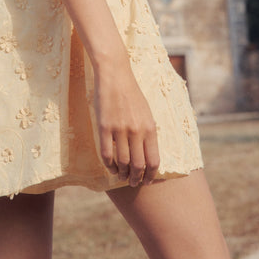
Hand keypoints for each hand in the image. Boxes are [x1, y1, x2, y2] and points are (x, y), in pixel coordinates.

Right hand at [93, 59, 159, 186]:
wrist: (115, 75)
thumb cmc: (131, 94)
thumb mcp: (146, 113)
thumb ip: (148, 133)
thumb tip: (148, 155)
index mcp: (150, 127)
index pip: (154, 161)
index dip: (151, 175)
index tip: (148, 181)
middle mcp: (137, 131)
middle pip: (138, 166)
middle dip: (136, 179)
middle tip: (133, 183)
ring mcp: (120, 129)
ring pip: (122, 162)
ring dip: (122, 174)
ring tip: (121, 176)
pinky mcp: (104, 127)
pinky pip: (106, 154)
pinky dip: (109, 165)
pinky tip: (110, 167)